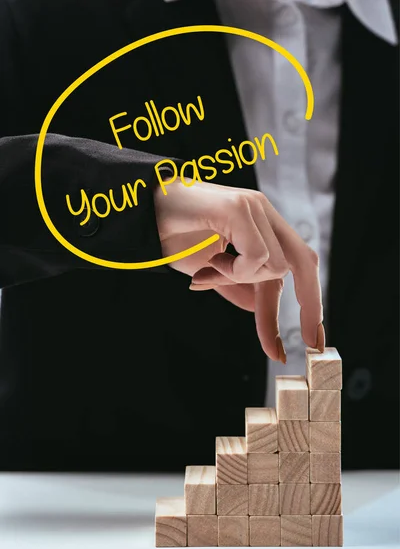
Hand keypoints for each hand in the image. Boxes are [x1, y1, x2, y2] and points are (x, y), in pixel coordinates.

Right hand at [153, 178, 324, 361]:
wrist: (140, 212)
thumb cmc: (173, 236)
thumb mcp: (211, 271)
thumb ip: (237, 286)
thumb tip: (261, 308)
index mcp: (261, 224)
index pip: (296, 265)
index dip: (307, 303)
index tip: (312, 340)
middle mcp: (263, 212)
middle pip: (304, 261)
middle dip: (310, 305)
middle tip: (309, 341)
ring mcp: (253, 207)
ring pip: (276, 266)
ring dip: (242, 281)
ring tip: (210, 270)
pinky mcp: (239, 208)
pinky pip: (256, 257)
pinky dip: (234, 271)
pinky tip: (212, 260)